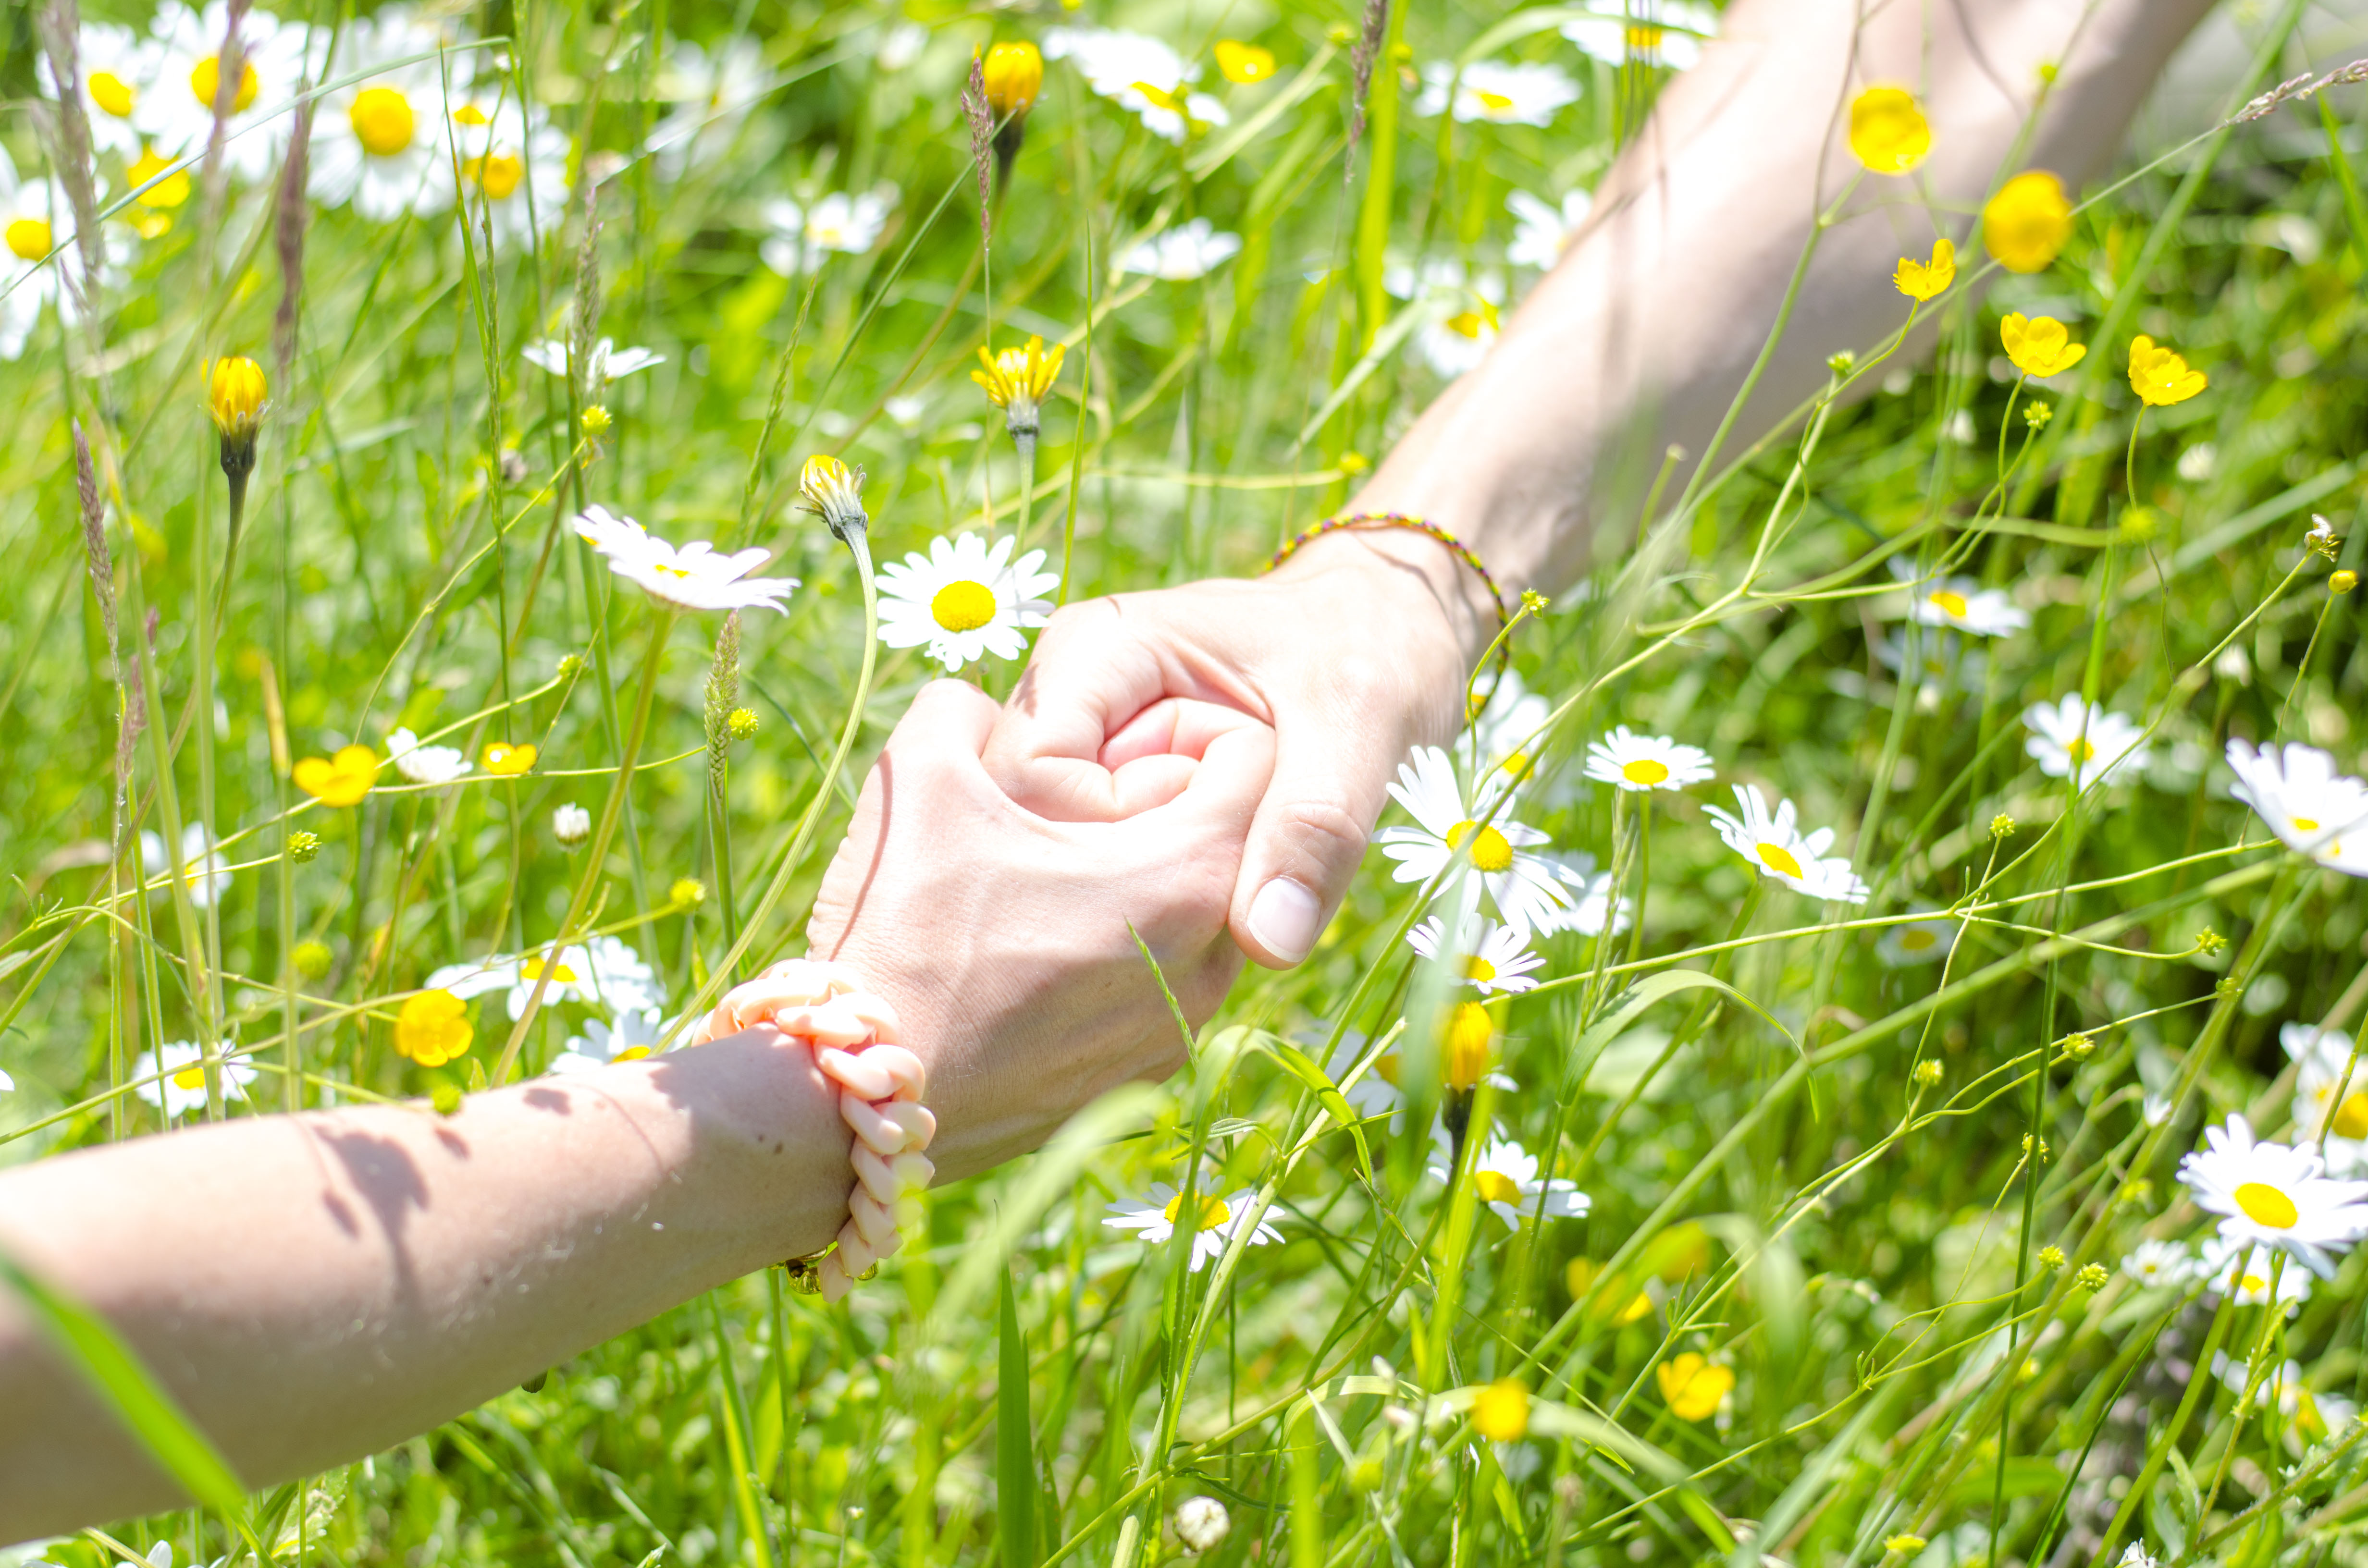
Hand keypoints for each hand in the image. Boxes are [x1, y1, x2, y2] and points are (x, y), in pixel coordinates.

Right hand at [804, 680, 1273, 1180]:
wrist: (862, 1093)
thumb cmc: (902, 928)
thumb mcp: (922, 774)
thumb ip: (965, 707)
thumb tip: (985, 707)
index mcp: (1187, 875)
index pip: (1253, 757)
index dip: (1181, 726)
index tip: (1111, 744)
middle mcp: (1211, 960)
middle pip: (1232, 840)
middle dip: (1169, 807)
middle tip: (1076, 807)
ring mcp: (1181, 1027)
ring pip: (1199, 916)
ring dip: (1146, 883)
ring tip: (1051, 877)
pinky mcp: (1143, 1075)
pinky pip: (1163, 983)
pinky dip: (1125, 951)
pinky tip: (1040, 945)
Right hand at [985, 530, 1489, 968]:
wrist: (1389, 635)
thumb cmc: (1373, 652)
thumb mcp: (1362, 724)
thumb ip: (1315, 823)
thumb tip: (1267, 944)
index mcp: (1096, 649)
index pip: (1033, 777)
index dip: (1109, 834)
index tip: (1206, 831)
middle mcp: (1067, 700)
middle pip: (1040, 828)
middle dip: (1132, 869)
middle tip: (1238, 855)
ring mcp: (1082, 754)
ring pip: (1070, 864)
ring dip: (1155, 889)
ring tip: (1241, 856)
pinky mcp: (1108, 798)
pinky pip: (1107, 874)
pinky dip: (1169, 896)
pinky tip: (1227, 874)